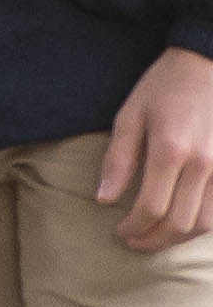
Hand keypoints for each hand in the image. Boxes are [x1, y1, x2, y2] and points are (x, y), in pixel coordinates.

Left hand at [104, 50, 212, 251]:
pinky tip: (183, 223)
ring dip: (179, 238)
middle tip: (134, 241)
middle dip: (154, 240)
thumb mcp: (129, 116)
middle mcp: (204, 164)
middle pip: (180, 223)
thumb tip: (104, 199)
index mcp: (171, 151)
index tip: (119, 232)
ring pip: (206, 223)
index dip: (133, 228)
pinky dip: (203, 225)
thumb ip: (118, 160)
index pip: (151, 208)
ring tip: (156, 237)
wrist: (207, 65)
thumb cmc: (164, 88)